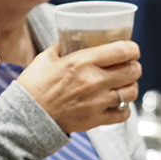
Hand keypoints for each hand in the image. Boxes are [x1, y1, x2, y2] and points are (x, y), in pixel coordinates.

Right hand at [17, 41, 141, 132]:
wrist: (27, 115)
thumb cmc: (34, 84)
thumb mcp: (46, 57)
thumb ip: (63, 47)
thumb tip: (73, 39)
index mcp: (82, 62)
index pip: (122, 51)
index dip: (132, 48)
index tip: (131, 49)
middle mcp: (94, 81)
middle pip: (133, 71)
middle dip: (133, 66)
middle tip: (127, 65)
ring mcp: (98, 102)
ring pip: (132, 92)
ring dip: (130, 86)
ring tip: (123, 83)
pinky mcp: (97, 119)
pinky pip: (124, 114)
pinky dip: (124, 107)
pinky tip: (117, 102)